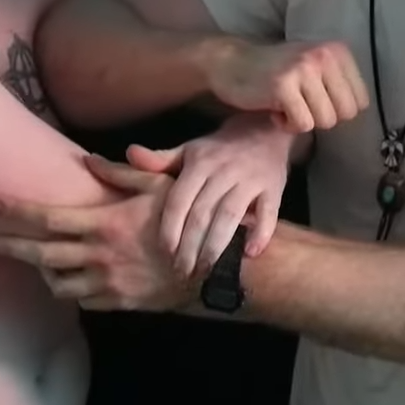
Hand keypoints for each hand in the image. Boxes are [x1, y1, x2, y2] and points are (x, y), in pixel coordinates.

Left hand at [0, 158, 190, 311]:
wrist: (210, 269)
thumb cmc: (186, 220)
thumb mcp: (160, 187)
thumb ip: (121, 174)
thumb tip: (88, 158)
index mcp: (104, 224)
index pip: (47, 218)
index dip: (15, 212)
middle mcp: (97, 256)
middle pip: (39, 254)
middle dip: (6, 247)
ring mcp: (106, 283)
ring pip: (57, 283)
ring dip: (42, 272)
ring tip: (35, 260)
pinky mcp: (117, 302)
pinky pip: (82, 299)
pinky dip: (72, 288)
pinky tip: (72, 278)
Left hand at [127, 112, 294, 275]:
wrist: (263, 131)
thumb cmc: (218, 150)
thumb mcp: (188, 151)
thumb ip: (159, 160)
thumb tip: (130, 154)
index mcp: (199, 163)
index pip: (179, 201)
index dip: (171, 229)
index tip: (166, 254)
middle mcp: (224, 170)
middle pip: (202, 213)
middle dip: (191, 247)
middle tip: (183, 273)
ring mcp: (251, 179)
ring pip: (230, 216)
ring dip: (217, 246)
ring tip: (207, 270)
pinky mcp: (274, 187)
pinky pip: (269, 213)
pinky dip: (261, 233)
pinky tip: (250, 253)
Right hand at [205, 38, 368, 132]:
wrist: (232, 63)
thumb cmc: (277, 71)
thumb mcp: (315, 68)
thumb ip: (338, 84)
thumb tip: (358, 112)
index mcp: (338, 51)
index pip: (360, 102)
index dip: (336, 110)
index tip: (315, 100)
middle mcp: (324, 56)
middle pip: (346, 114)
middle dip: (322, 117)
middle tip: (300, 105)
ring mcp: (304, 69)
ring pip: (325, 121)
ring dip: (303, 121)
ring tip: (286, 105)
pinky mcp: (284, 86)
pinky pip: (302, 124)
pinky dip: (287, 125)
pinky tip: (274, 110)